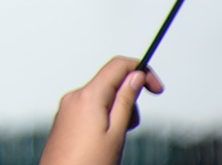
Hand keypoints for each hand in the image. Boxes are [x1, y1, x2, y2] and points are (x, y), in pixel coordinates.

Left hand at [39, 57, 162, 164]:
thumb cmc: (87, 163)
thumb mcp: (116, 133)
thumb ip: (126, 102)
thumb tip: (135, 76)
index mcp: (88, 96)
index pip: (117, 65)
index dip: (141, 70)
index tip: (156, 87)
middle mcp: (74, 96)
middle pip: (110, 82)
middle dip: (128, 99)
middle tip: (130, 126)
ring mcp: (68, 106)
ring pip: (101, 96)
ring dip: (116, 111)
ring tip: (114, 139)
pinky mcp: (65, 117)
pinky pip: (89, 107)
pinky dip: (103, 116)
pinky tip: (103, 139)